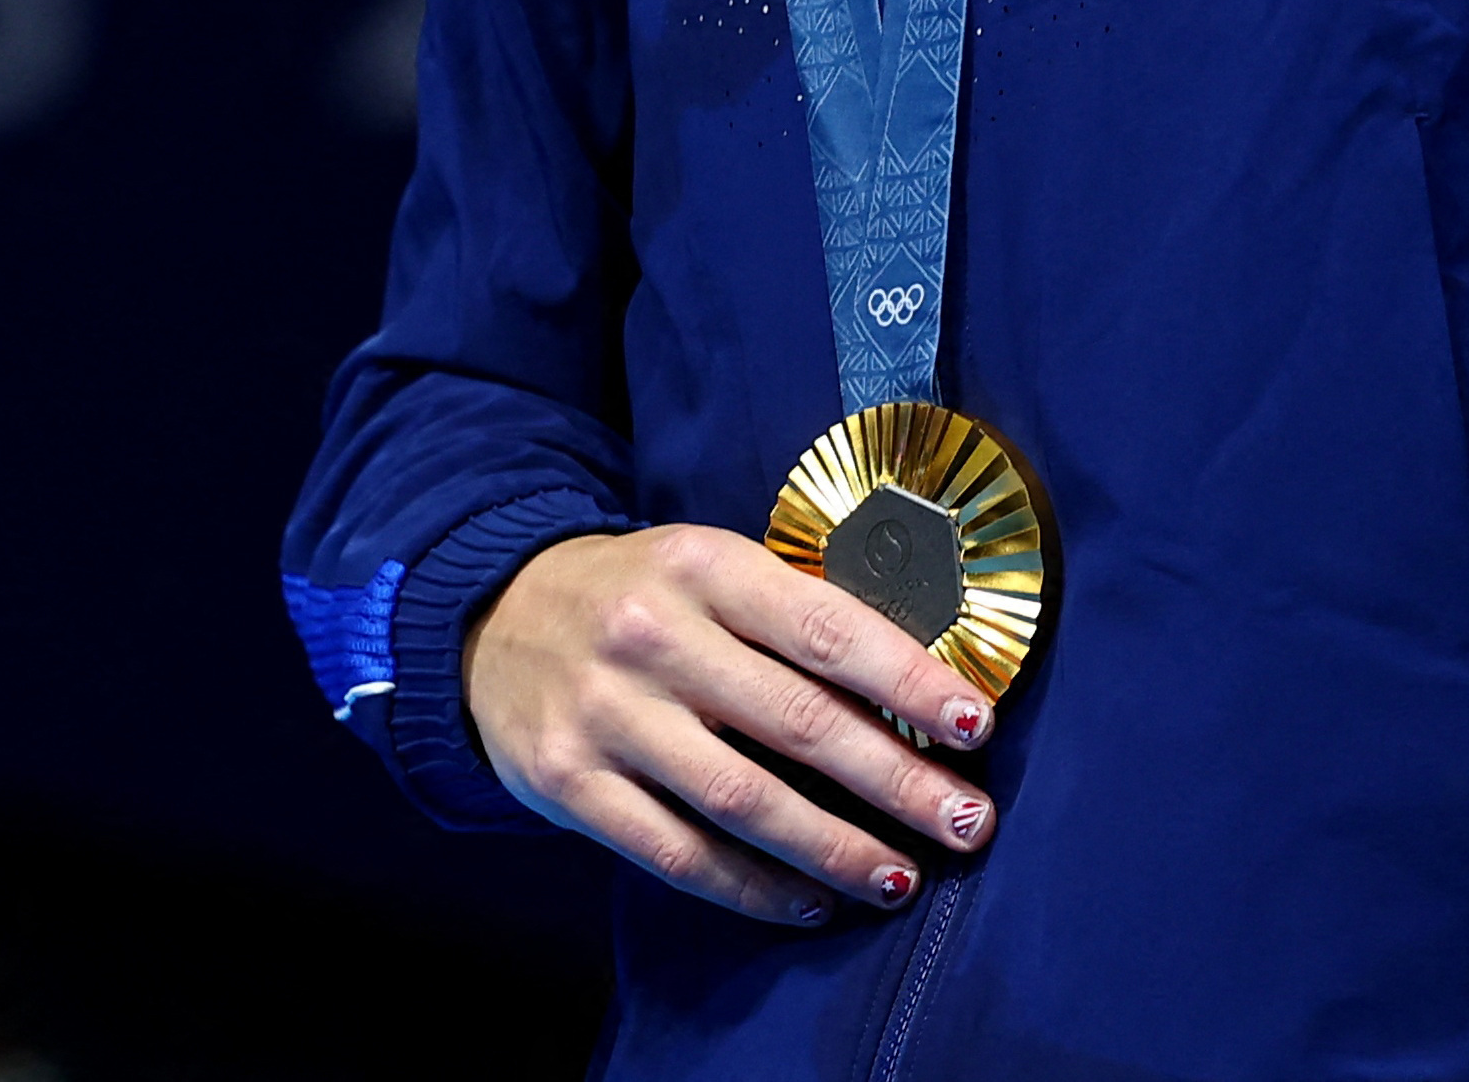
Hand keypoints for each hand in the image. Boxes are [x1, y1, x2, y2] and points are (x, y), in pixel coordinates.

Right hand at [462, 523, 998, 924]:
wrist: (492, 612)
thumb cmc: (638, 594)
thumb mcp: (708, 567)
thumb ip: (789, 614)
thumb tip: (913, 690)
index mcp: (703, 567)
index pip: (826, 628)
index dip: (909, 681)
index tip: (977, 725)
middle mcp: (653, 638)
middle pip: (799, 723)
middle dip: (898, 781)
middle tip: (969, 821)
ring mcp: (606, 715)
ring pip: (742, 801)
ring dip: (835, 848)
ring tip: (902, 876)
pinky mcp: (569, 782)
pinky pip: (678, 853)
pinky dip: (754, 888)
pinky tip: (813, 901)